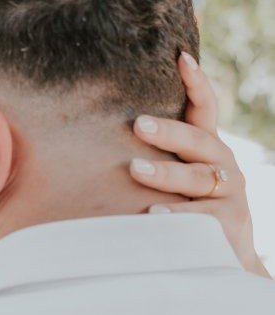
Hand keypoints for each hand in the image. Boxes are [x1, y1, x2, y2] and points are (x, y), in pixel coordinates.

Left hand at [128, 53, 270, 277]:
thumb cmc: (184, 210)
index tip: (181, 57)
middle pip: (198, 141)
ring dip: (166, 174)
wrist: (221, 256)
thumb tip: (84, 137)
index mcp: (207, 148)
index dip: (196, 83)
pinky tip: (153, 215)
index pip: (204, 109)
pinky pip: (201, 216)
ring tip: (136, 171)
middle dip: (168, 132)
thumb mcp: (171, 180)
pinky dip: (178, 215)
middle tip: (138, 124)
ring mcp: (230, 192)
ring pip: (198, 177)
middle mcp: (222, 164)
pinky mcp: (229, 222)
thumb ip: (145, 158)